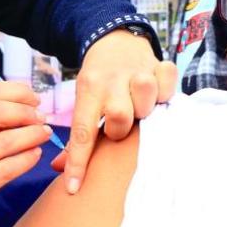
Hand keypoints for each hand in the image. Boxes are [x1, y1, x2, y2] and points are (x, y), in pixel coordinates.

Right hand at [0, 81, 50, 226]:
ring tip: (43, 133)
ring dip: (32, 135)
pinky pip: (9, 168)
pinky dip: (27, 158)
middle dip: (25, 112)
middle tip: (40, 117)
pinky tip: (35, 154)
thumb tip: (26, 103)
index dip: (17, 92)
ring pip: (6, 142)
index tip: (34, 99)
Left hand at [52, 29, 175, 193]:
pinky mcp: (159, 63)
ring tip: (139, 103)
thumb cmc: (99, 80)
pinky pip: (168, 83)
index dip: (78, 162)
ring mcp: (137, 70)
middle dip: (121, 127)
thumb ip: (77, 135)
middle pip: (119, 117)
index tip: (73, 188)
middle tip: (122, 120)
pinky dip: (165, 90)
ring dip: (145, 106)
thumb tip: (58, 168)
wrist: (113, 38)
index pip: (81, 131)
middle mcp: (111, 79)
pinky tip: (157, 89)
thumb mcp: (82, 99)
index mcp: (88, 89)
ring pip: (146, 99)